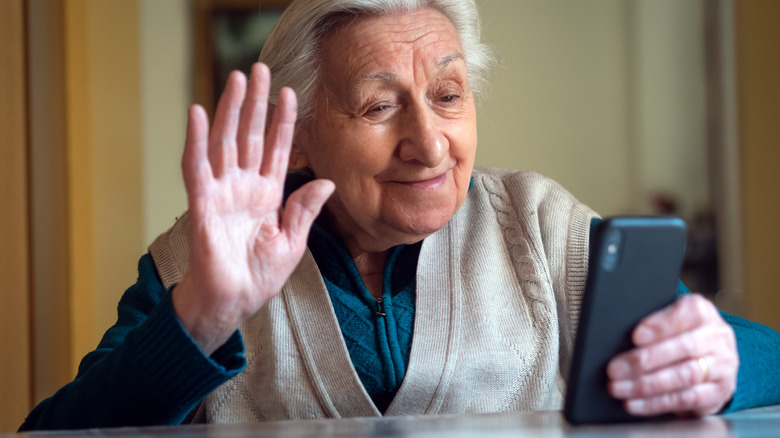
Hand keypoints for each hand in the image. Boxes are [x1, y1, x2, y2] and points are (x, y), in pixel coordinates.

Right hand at [172, 63, 333, 354]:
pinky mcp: (201, 203)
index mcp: (267, 195)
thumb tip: (328, 182)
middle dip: (255, 103)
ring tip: (238, 78)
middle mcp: (243, 187)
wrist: (235, 301)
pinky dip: (197, 140)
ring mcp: (221, 192)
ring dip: (230, 110)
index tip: (290, 94)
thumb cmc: (260, 275)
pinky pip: (196, 166)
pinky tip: (200, 113)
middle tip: (260, 69)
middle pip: (249, 135)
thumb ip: (305, 210)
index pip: (276, 149)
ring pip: (225, 142)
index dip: (282, 122)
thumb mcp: (293, 241)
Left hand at [607, 294, 738, 416]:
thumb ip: (650, 324)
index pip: (687, 313)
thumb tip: (613, 334)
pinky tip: (634, 403)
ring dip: (646, 384)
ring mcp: (722, 366)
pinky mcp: (718, 393)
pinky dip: (656, 403)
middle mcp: (717, 337)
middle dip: (645, 359)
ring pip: (684, 375)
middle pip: (684, 347)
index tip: (635, 336)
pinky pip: (686, 399)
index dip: (660, 325)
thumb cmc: (678, 334)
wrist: (712, 356)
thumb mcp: (668, 320)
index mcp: (702, 312)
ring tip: (619, 387)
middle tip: (614, 368)